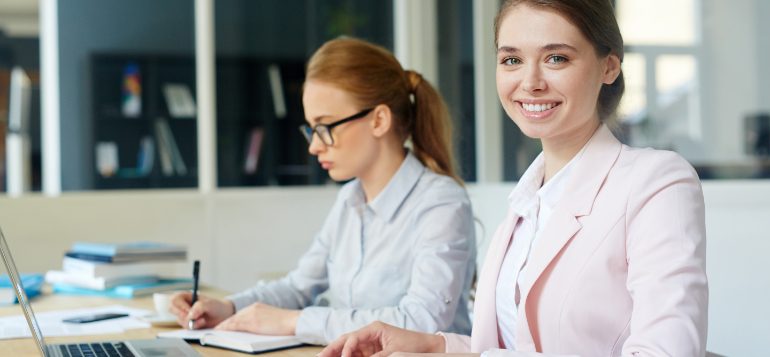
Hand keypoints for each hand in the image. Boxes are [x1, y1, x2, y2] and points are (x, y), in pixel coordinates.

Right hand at [169, 291, 234, 328]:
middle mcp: (182, 305)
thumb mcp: (210, 304)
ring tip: (203, 320)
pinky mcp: (187, 324)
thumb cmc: (216, 306)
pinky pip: (185, 327)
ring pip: (179, 320)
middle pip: (172, 309)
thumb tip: (190, 316)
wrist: (223, 317)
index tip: (189, 311)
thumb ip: (200, 307)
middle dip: (183, 315)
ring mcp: (184, 316)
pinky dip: (193, 327)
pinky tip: (202, 324)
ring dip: (191, 322)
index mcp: (186, 296)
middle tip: (194, 318)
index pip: (174, 299)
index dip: (180, 306)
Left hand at [215, 302, 299, 335]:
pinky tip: (221, 331)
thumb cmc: (286, 323)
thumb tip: (252, 327)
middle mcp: (253, 308)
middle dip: (226, 323)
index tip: (225, 325)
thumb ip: (260, 320)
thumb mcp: (270, 319)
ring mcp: (252, 314)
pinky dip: (226, 328)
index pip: (241, 314)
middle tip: (217, 328)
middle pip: (235, 316)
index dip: (232, 320)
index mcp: (258, 306)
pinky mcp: (252, 322)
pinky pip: (235, 325)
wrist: (293, 320)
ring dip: (224, 326)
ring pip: (233, 320)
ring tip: (216, 331)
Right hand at [319, 321, 444, 356]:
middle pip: (345, 341)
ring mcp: (369, 344)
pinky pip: (355, 356)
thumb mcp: (394, 352)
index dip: (347, 349)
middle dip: (332, 349)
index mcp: (374, 329)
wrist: (429, 347)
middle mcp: (369, 335)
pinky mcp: (372, 352)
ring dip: (336, 355)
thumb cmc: (414, 345)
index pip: (353, 337)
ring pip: (347, 349)